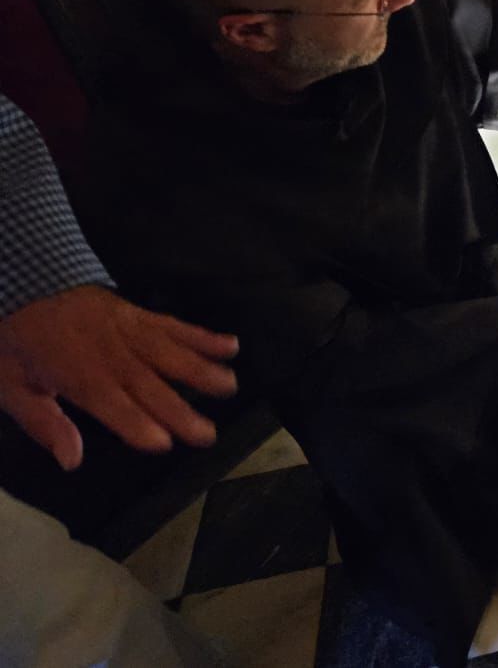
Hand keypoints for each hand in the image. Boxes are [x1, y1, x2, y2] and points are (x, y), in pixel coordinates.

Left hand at [0, 286, 238, 470]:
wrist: (27, 282)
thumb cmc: (18, 342)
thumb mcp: (12, 387)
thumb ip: (44, 423)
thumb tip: (72, 460)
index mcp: (79, 378)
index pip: (112, 405)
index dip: (136, 424)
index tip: (163, 444)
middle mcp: (112, 356)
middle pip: (150, 387)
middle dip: (180, 411)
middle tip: (208, 435)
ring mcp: (131, 332)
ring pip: (171, 353)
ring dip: (203, 370)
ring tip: (230, 388)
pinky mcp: (142, 315)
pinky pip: (177, 326)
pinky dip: (204, 336)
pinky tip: (231, 345)